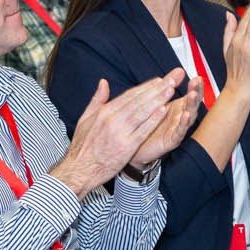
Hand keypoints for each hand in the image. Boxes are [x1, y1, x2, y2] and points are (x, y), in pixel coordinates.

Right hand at [50, 73, 185, 194]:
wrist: (79, 170)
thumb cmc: (83, 147)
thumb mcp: (85, 119)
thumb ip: (97, 100)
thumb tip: (103, 83)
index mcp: (104, 112)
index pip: (129, 95)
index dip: (145, 87)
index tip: (158, 80)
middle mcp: (112, 120)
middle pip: (138, 101)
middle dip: (156, 89)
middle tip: (171, 80)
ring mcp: (120, 133)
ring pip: (142, 112)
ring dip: (158, 100)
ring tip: (170, 90)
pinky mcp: (126, 147)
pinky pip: (143, 130)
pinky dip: (153, 120)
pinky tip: (163, 111)